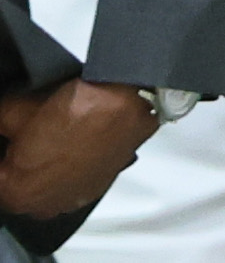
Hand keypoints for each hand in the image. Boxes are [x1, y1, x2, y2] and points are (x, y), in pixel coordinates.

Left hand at [0, 80, 153, 216]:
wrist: (124, 107)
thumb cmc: (76, 112)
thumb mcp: (15, 110)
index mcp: (16, 192)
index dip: (3, 156)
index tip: (9, 142)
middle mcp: (43, 206)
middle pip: (18, 188)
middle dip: (19, 167)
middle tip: (27, 140)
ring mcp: (72, 200)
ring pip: (45, 189)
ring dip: (43, 172)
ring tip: (51, 141)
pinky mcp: (96, 189)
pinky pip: (71, 184)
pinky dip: (68, 170)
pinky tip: (72, 146)